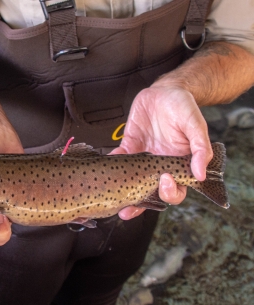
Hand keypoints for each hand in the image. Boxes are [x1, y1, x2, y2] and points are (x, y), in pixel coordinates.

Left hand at [110, 84, 212, 219]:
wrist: (166, 90)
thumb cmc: (184, 107)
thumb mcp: (196, 124)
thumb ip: (199, 148)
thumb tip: (200, 174)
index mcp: (178, 165)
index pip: (176, 190)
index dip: (170, 192)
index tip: (164, 181)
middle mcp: (160, 166)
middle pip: (151, 193)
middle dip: (140, 205)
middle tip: (129, 210)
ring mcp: (143, 158)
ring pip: (132, 182)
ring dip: (122, 193)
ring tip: (114, 203)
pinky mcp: (129, 147)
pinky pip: (120, 160)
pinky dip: (112, 164)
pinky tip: (107, 165)